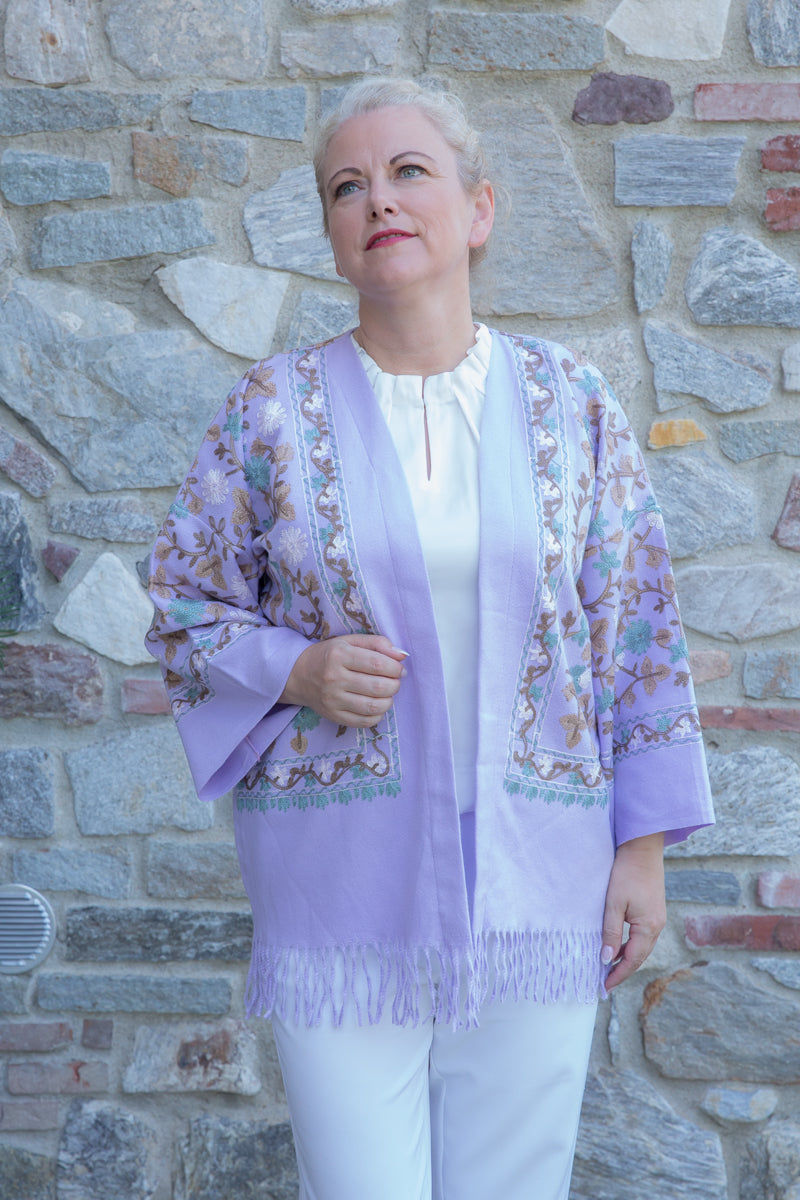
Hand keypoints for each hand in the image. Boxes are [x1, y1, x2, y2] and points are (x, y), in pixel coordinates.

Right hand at [280, 633, 407, 726]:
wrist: (298, 675)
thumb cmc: (329, 656)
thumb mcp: (349, 641)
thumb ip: (377, 643)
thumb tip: (402, 656)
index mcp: (339, 655)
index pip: (377, 664)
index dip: (395, 668)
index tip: (399, 669)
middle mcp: (334, 678)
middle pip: (377, 687)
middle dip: (394, 685)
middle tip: (395, 681)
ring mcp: (333, 700)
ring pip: (373, 706)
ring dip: (388, 700)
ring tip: (387, 693)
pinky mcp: (333, 716)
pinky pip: (364, 721)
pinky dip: (378, 715)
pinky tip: (377, 705)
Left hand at [601, 832, 665, 990]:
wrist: (642, 848)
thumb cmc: (626, 873)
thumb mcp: (614, 904)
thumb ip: (610, 932)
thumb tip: (606, 959)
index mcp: (649, 927)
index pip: (633, 960)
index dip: (618, 975)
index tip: (604, 987)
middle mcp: (657, 926)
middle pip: (639, 956)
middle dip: (622, 970)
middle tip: (604, 981)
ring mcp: (657, 918)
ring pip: (641, 946)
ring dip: (626, 957)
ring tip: (608, 967)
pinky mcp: (653, 910)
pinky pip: (642, 935)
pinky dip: (630, 944)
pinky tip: (617, 945)